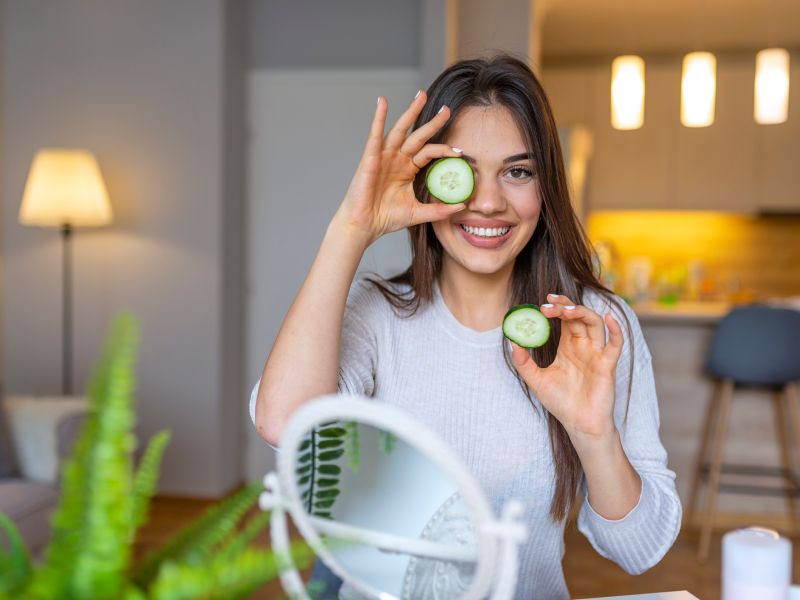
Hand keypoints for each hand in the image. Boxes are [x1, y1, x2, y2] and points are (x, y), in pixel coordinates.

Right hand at [332, 91, 466, 245]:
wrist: (364, 225)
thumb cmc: (386, 218)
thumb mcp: (418, 213)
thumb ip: (439, 209)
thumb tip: (462, 206)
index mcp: (407, 169)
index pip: (429, 153)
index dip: (444, 150)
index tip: (460, 152)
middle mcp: (397, 159)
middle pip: (418, 135)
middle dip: (432, 122)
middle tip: (447, 109)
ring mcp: (384, 156)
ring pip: (400, 130)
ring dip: (410, 112)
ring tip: (421, 95)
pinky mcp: (370, 157)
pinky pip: (376, 134)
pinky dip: (378, 117)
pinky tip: (382, 102)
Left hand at [510, 293, 623, 442]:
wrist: (578, 424)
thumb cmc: (561, 402)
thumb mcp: (536, 380)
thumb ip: (523, 362)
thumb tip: (512, 341)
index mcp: (568, 346)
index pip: (564, 319)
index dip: (556, 308)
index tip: (541, 304)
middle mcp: (583, 346)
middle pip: (578, 316)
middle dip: (564, 307)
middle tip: (548, 304)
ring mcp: (596, 353)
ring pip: (595, 324)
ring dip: (582, 312)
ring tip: (566, 310)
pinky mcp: (607, 365)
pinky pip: (616, 344)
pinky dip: (616, 330)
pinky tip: (609, 318)